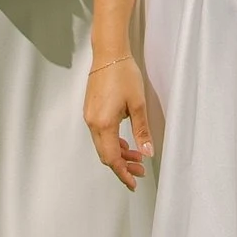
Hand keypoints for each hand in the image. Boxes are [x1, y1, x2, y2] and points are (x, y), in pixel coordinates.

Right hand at [85, 49, 151, 187]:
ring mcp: (89, 117)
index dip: (123, 173)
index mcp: (104, 124)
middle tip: (140, 171)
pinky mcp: (90, 110)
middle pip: (105, 154)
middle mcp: (92, 123)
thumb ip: (142, 131)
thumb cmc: (124, 74)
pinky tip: (126, 141)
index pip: (112, 158)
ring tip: (137, 156)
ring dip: (118, 153)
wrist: (109, 54)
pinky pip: (100, 134)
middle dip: (122, 166)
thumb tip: (147, 153)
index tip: (134, 183)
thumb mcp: (138, 104)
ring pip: (102, 145)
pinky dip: (112, 142)